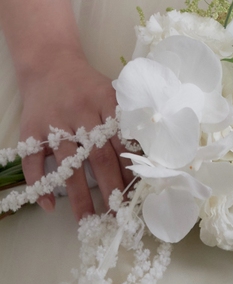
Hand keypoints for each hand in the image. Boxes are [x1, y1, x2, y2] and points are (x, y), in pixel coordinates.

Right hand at [18, 50, 126, 218]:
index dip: (131, 169)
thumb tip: (150, 153)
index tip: (139, 194)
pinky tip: (50, 206)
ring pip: (68, 166)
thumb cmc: (87, 84)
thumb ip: (127, 118)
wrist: (50, 62)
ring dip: (78, 196)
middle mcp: (81, 113)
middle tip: (118, 215)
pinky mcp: (31, 132)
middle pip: (99, 157)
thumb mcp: (112, 92)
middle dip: (110, 189)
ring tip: (88, 221)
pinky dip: (40, 185)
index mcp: (106, 103)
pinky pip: (33, 164)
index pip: (122, 142)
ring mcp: (54, 124)